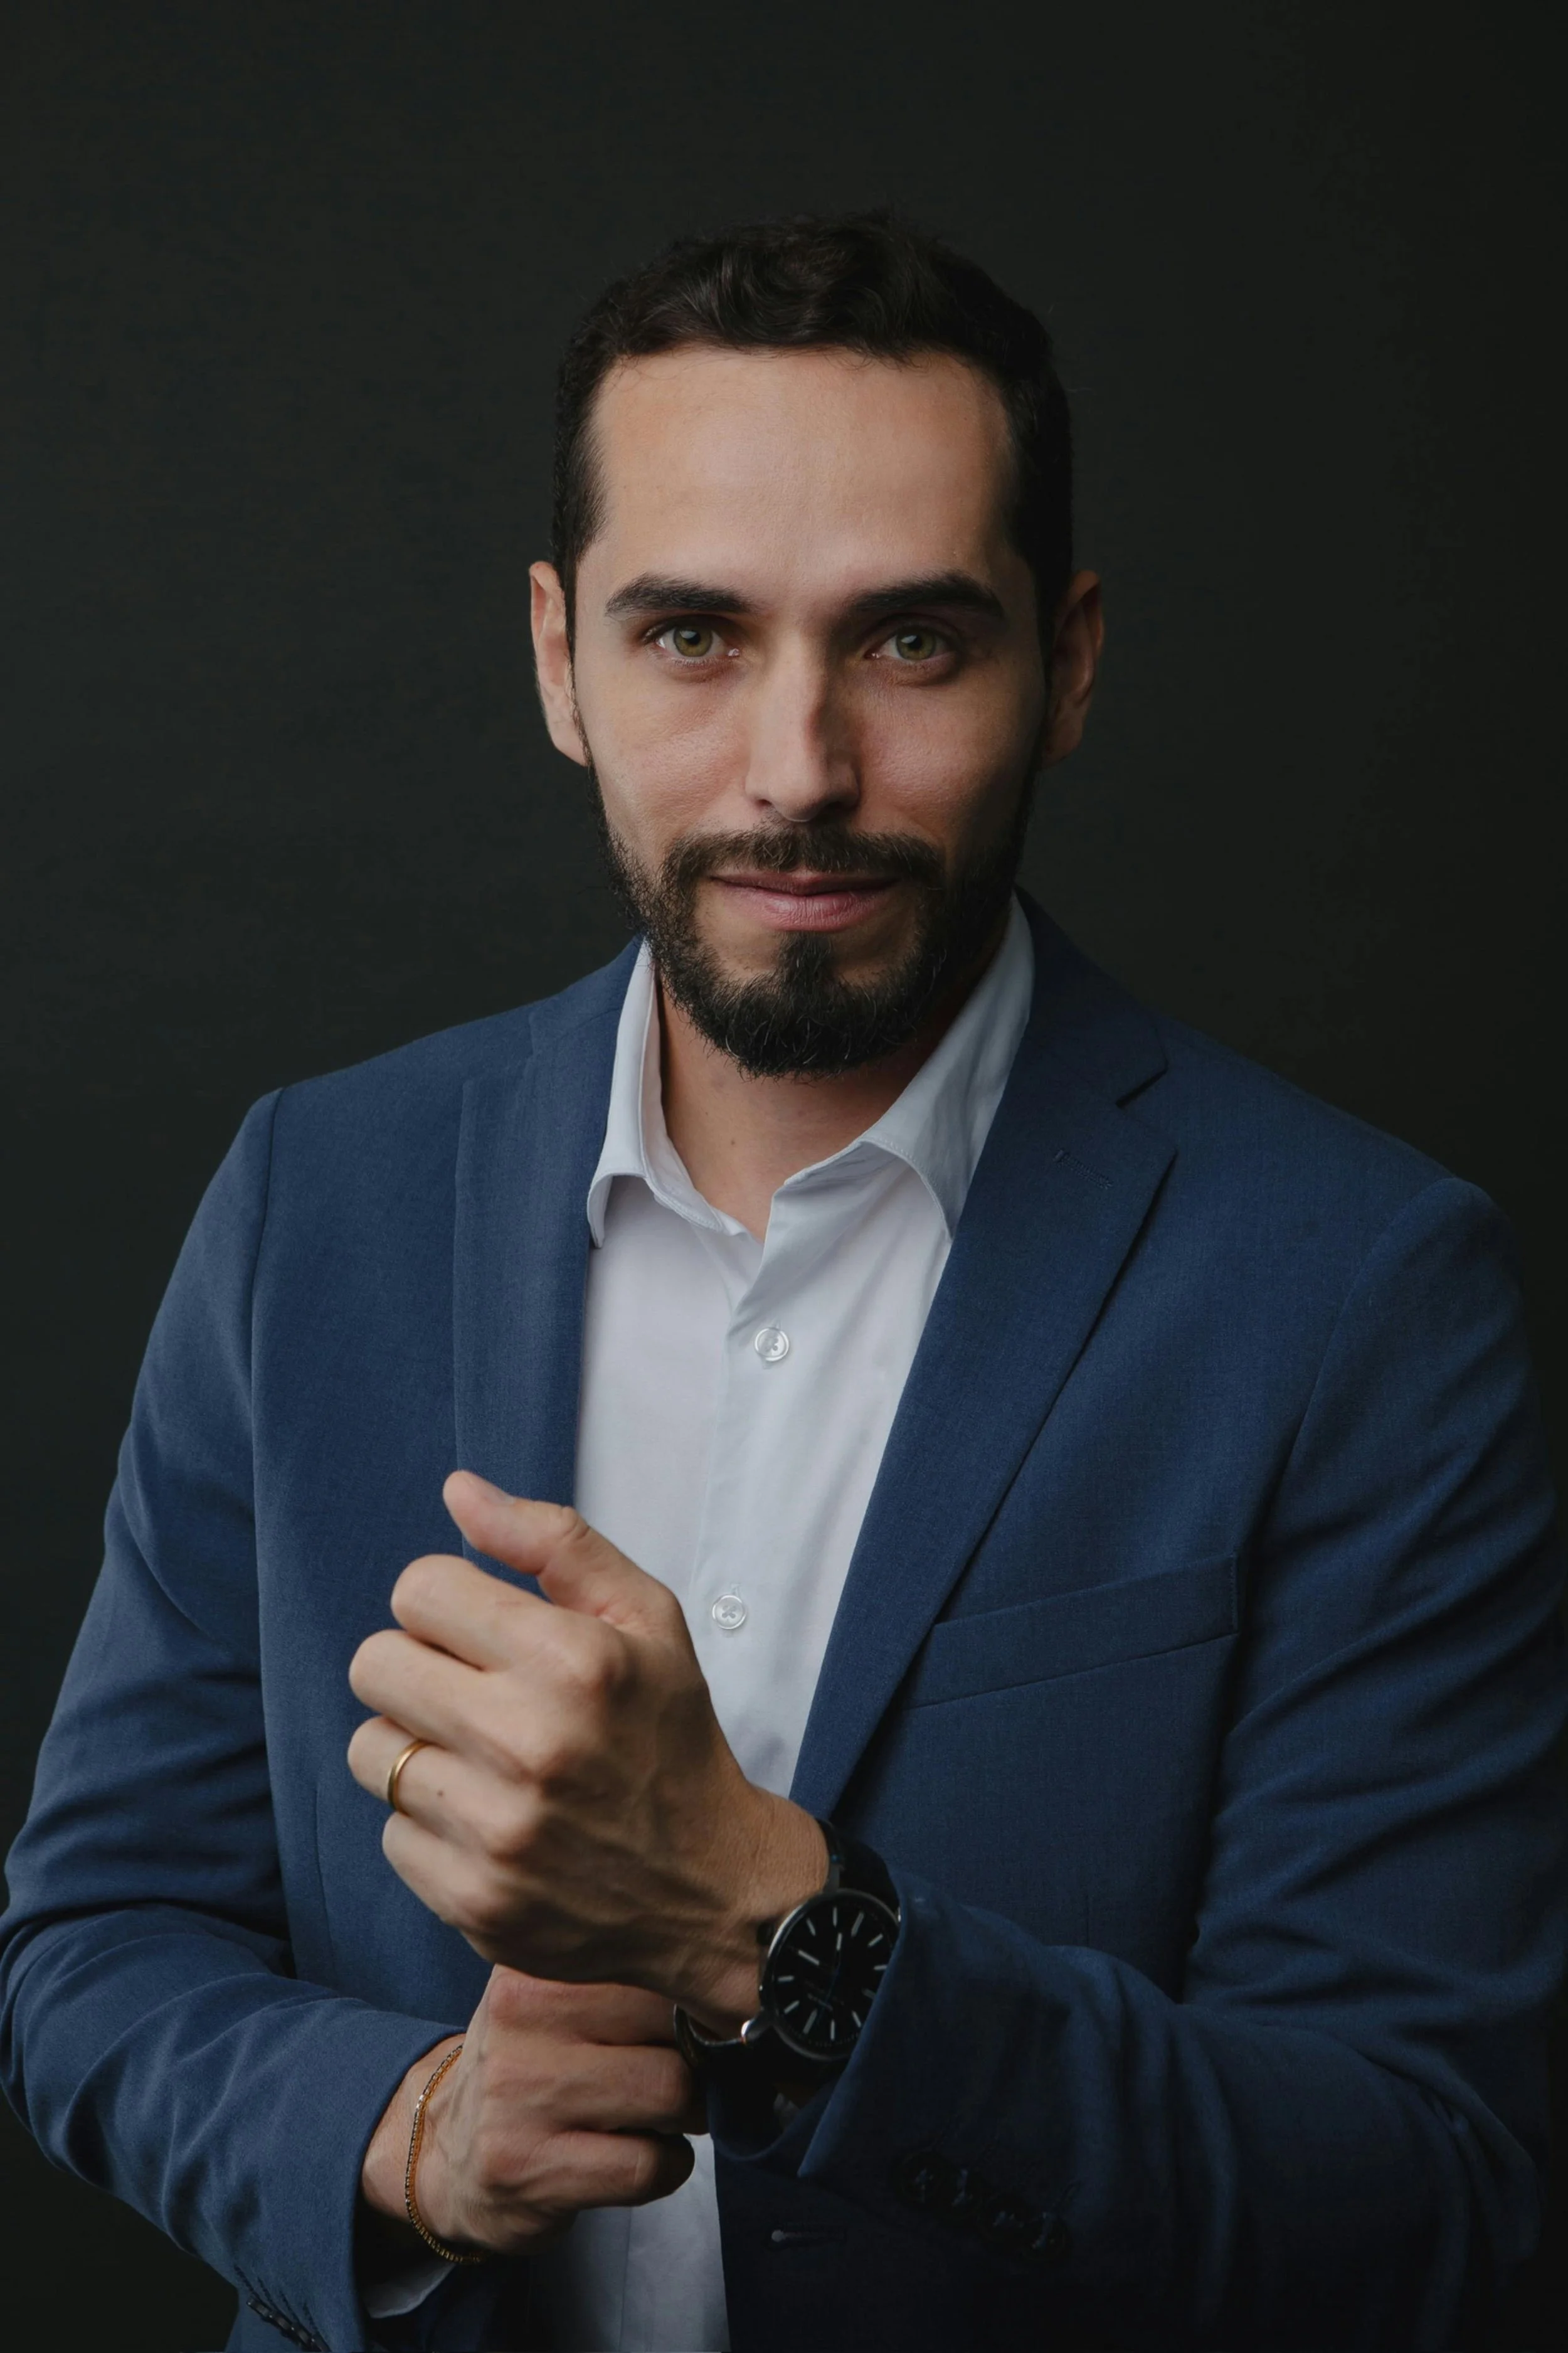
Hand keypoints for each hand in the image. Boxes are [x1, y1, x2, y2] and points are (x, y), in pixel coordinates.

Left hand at [346, 1472, 826, 2029]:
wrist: (713, 1890)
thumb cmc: (671, 1737)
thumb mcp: (647, 1618)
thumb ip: (554, 1541)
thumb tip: (458, 1491)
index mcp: (572, 1659)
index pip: (419, 1589)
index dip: (446, 1603)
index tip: (481, 1633)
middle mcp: (528, 1742)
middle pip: (374, 1664)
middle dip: (417, 1667)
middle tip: (471, 1693)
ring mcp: (496, 1829)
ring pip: (370, 1750)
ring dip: (415, 1748)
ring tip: (480, 1761)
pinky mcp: (471, 1899)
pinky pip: (391, 1832)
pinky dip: (431, 1825)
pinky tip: (490, 1823)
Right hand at [360, 1967, 704, 2258]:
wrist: (444, 2152)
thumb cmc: (528, 2066)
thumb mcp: (555, 1999)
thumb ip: (626, 1977)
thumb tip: (732, 1987)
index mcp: (535, 1964)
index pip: (656, 1958)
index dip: (698, 1995)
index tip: (706, 2014)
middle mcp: (521, 2019)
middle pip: (673, 2024)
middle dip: (701, 2057)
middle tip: (686, 2072)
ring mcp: (521, 2097)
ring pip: (671, 2093)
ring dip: (690, 2115)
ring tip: (663, 2115)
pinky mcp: (531, 2169)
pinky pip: (649, 2165)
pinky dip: (667, 2166)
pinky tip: (640, 2157)